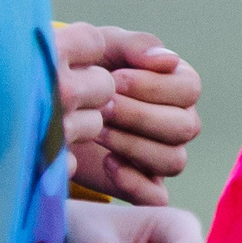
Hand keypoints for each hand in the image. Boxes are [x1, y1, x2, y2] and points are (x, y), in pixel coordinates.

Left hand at [54, 23, 201, 204]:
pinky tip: (107, 162)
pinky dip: (135, 182)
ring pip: (174, 160)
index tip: (114, 79)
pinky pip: (157, 196)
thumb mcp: (105, 48)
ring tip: (98, 131)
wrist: (52, 103)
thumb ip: (136, 46)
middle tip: (103, 106)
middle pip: (184, 126)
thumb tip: (170, 60)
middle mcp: (178, 122)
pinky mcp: (143, 185)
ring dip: (134, 144)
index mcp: (178, 86)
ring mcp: (163, 156)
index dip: (153, 86)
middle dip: (140, 115)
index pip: (189, 89)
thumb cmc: (86, 68)